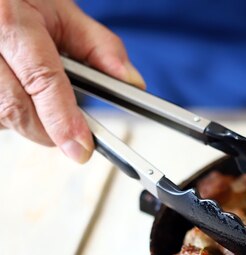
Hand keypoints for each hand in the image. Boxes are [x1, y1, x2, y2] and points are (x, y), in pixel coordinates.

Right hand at [0, 0, 144, 162]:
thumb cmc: (22, 2)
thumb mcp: (63, 13)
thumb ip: (100, 47)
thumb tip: (131, 83)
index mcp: (12, 20)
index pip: (42, 79)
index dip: (63, 119)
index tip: (82, 147)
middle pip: (16, 107)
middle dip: (49, 130)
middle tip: (72, 136)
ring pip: (2, 116)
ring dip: (27, 121)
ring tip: (39, 98)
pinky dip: (10, 115)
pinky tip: (19, 96)